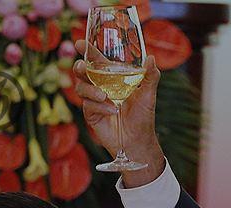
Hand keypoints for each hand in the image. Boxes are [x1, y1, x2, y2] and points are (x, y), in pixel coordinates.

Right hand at [73, 39, 165, 185]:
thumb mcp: (149, 95)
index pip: (97, 61)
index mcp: (112, 78)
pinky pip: (88, 106)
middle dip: (80, 67)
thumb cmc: (144, 117)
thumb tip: (151, 57)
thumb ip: (150, 76)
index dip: (87, 50)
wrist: (138, 140)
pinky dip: (100, 107)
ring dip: (91, 90)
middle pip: (82, 71)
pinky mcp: (91, 114)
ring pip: (81, 88)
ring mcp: (93, 100)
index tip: (80, 43)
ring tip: (105, 96)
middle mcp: (100, 86)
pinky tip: (112, 111)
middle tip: (83, 67)